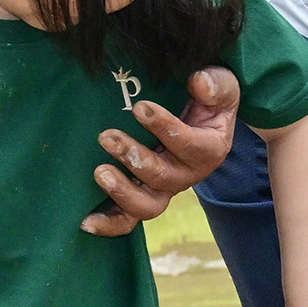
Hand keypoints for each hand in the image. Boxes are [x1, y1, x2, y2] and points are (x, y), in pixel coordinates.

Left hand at [85, 66, 240, 235]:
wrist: (200, 120)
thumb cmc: (207, 101)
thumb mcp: (221, 85)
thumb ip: (216, 83)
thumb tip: (199, 82)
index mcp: (209, 150)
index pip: (191, 145)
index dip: (166, 128)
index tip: (141, 108)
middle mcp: (187, 175)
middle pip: (165, 178)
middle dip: (135, 158)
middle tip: (108, 137)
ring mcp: (164, 189)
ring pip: (148, 205)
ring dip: (122, 191)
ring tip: (100, 171)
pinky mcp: (143, 196)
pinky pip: (128, 219)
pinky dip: (110, 224)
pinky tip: (86, 222)